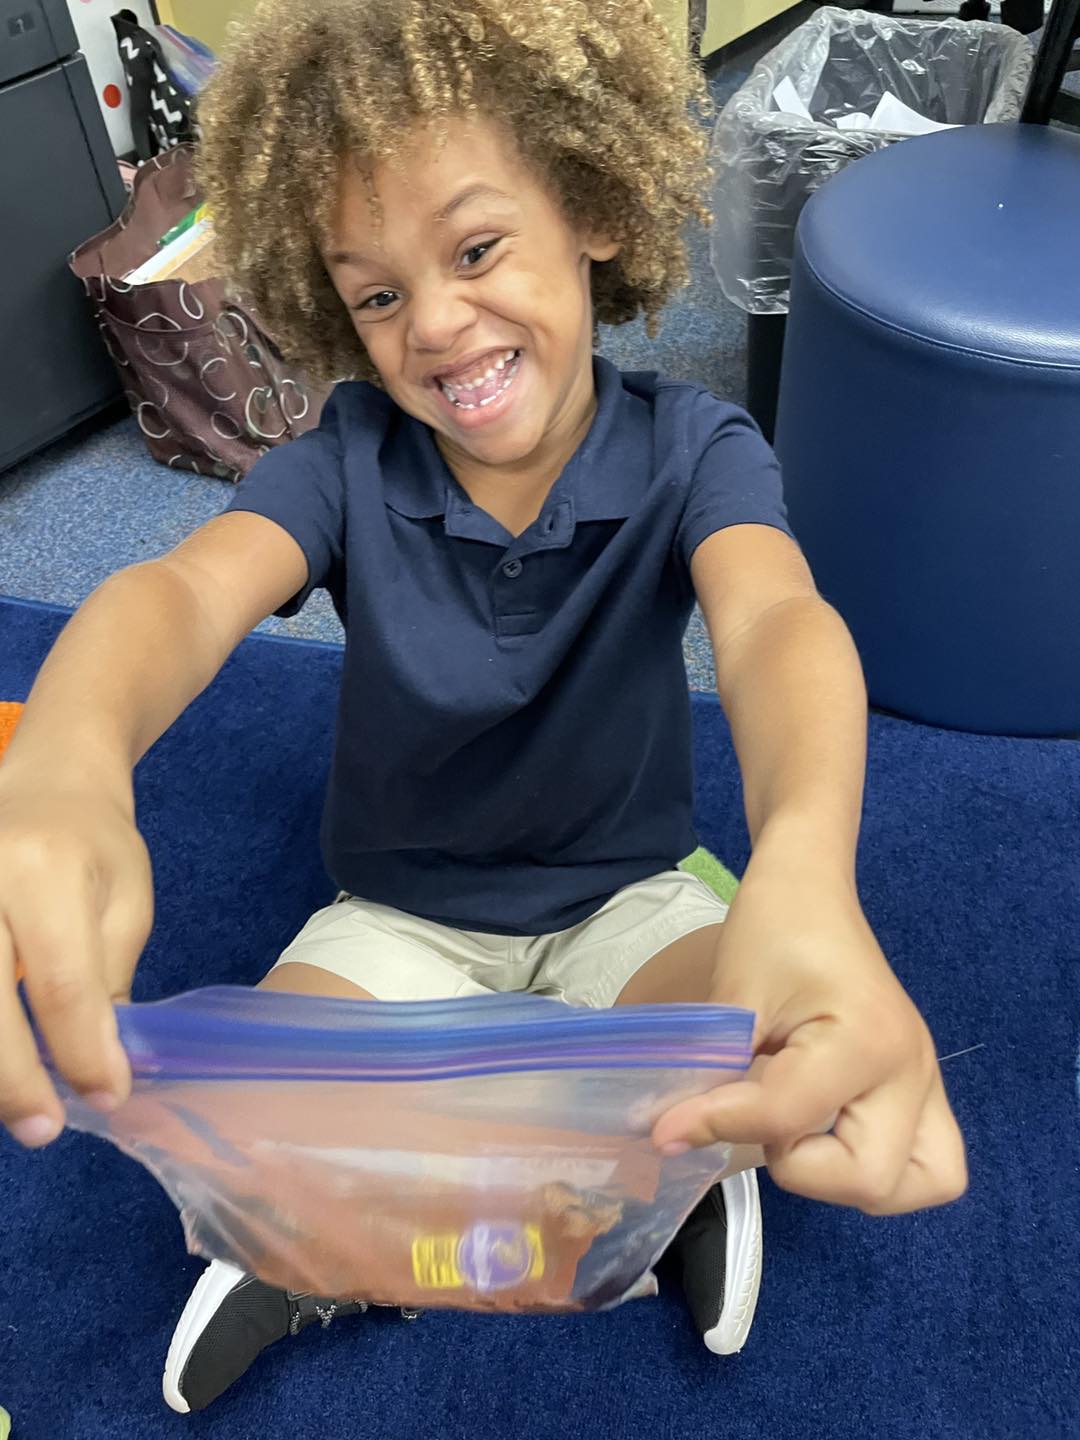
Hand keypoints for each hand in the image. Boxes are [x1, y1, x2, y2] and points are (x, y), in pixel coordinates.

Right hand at [0, 774, 151, 1146]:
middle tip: (45, 1129)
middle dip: (14, 1080)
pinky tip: (3, 1067)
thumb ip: (107, 981)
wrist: (44, 780)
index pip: (60, 981)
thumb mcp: (126, 902)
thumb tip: (100, 1068)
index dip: (82, 1051)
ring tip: (18, 1106)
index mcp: (42, 871)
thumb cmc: (94, 842)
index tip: (107, 1098)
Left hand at [652, 856, 967, 1214]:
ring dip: (851, 1181)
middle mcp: (912, 1072)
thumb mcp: (734, 998)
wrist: (811, 890)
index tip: (668, 1125)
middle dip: (802, 1168)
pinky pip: (929, 1164)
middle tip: (763, 1121)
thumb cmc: (773, 928)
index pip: (787, 1118)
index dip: (717, 1123)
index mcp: (867, 1041)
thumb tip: (670, 1139)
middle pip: (869, 1180)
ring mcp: (926, 1083)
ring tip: (803, 1136)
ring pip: (922, 1185)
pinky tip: (828, 1136)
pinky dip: (881, 1171)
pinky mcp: (921, 1089)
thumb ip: (709, 1075)